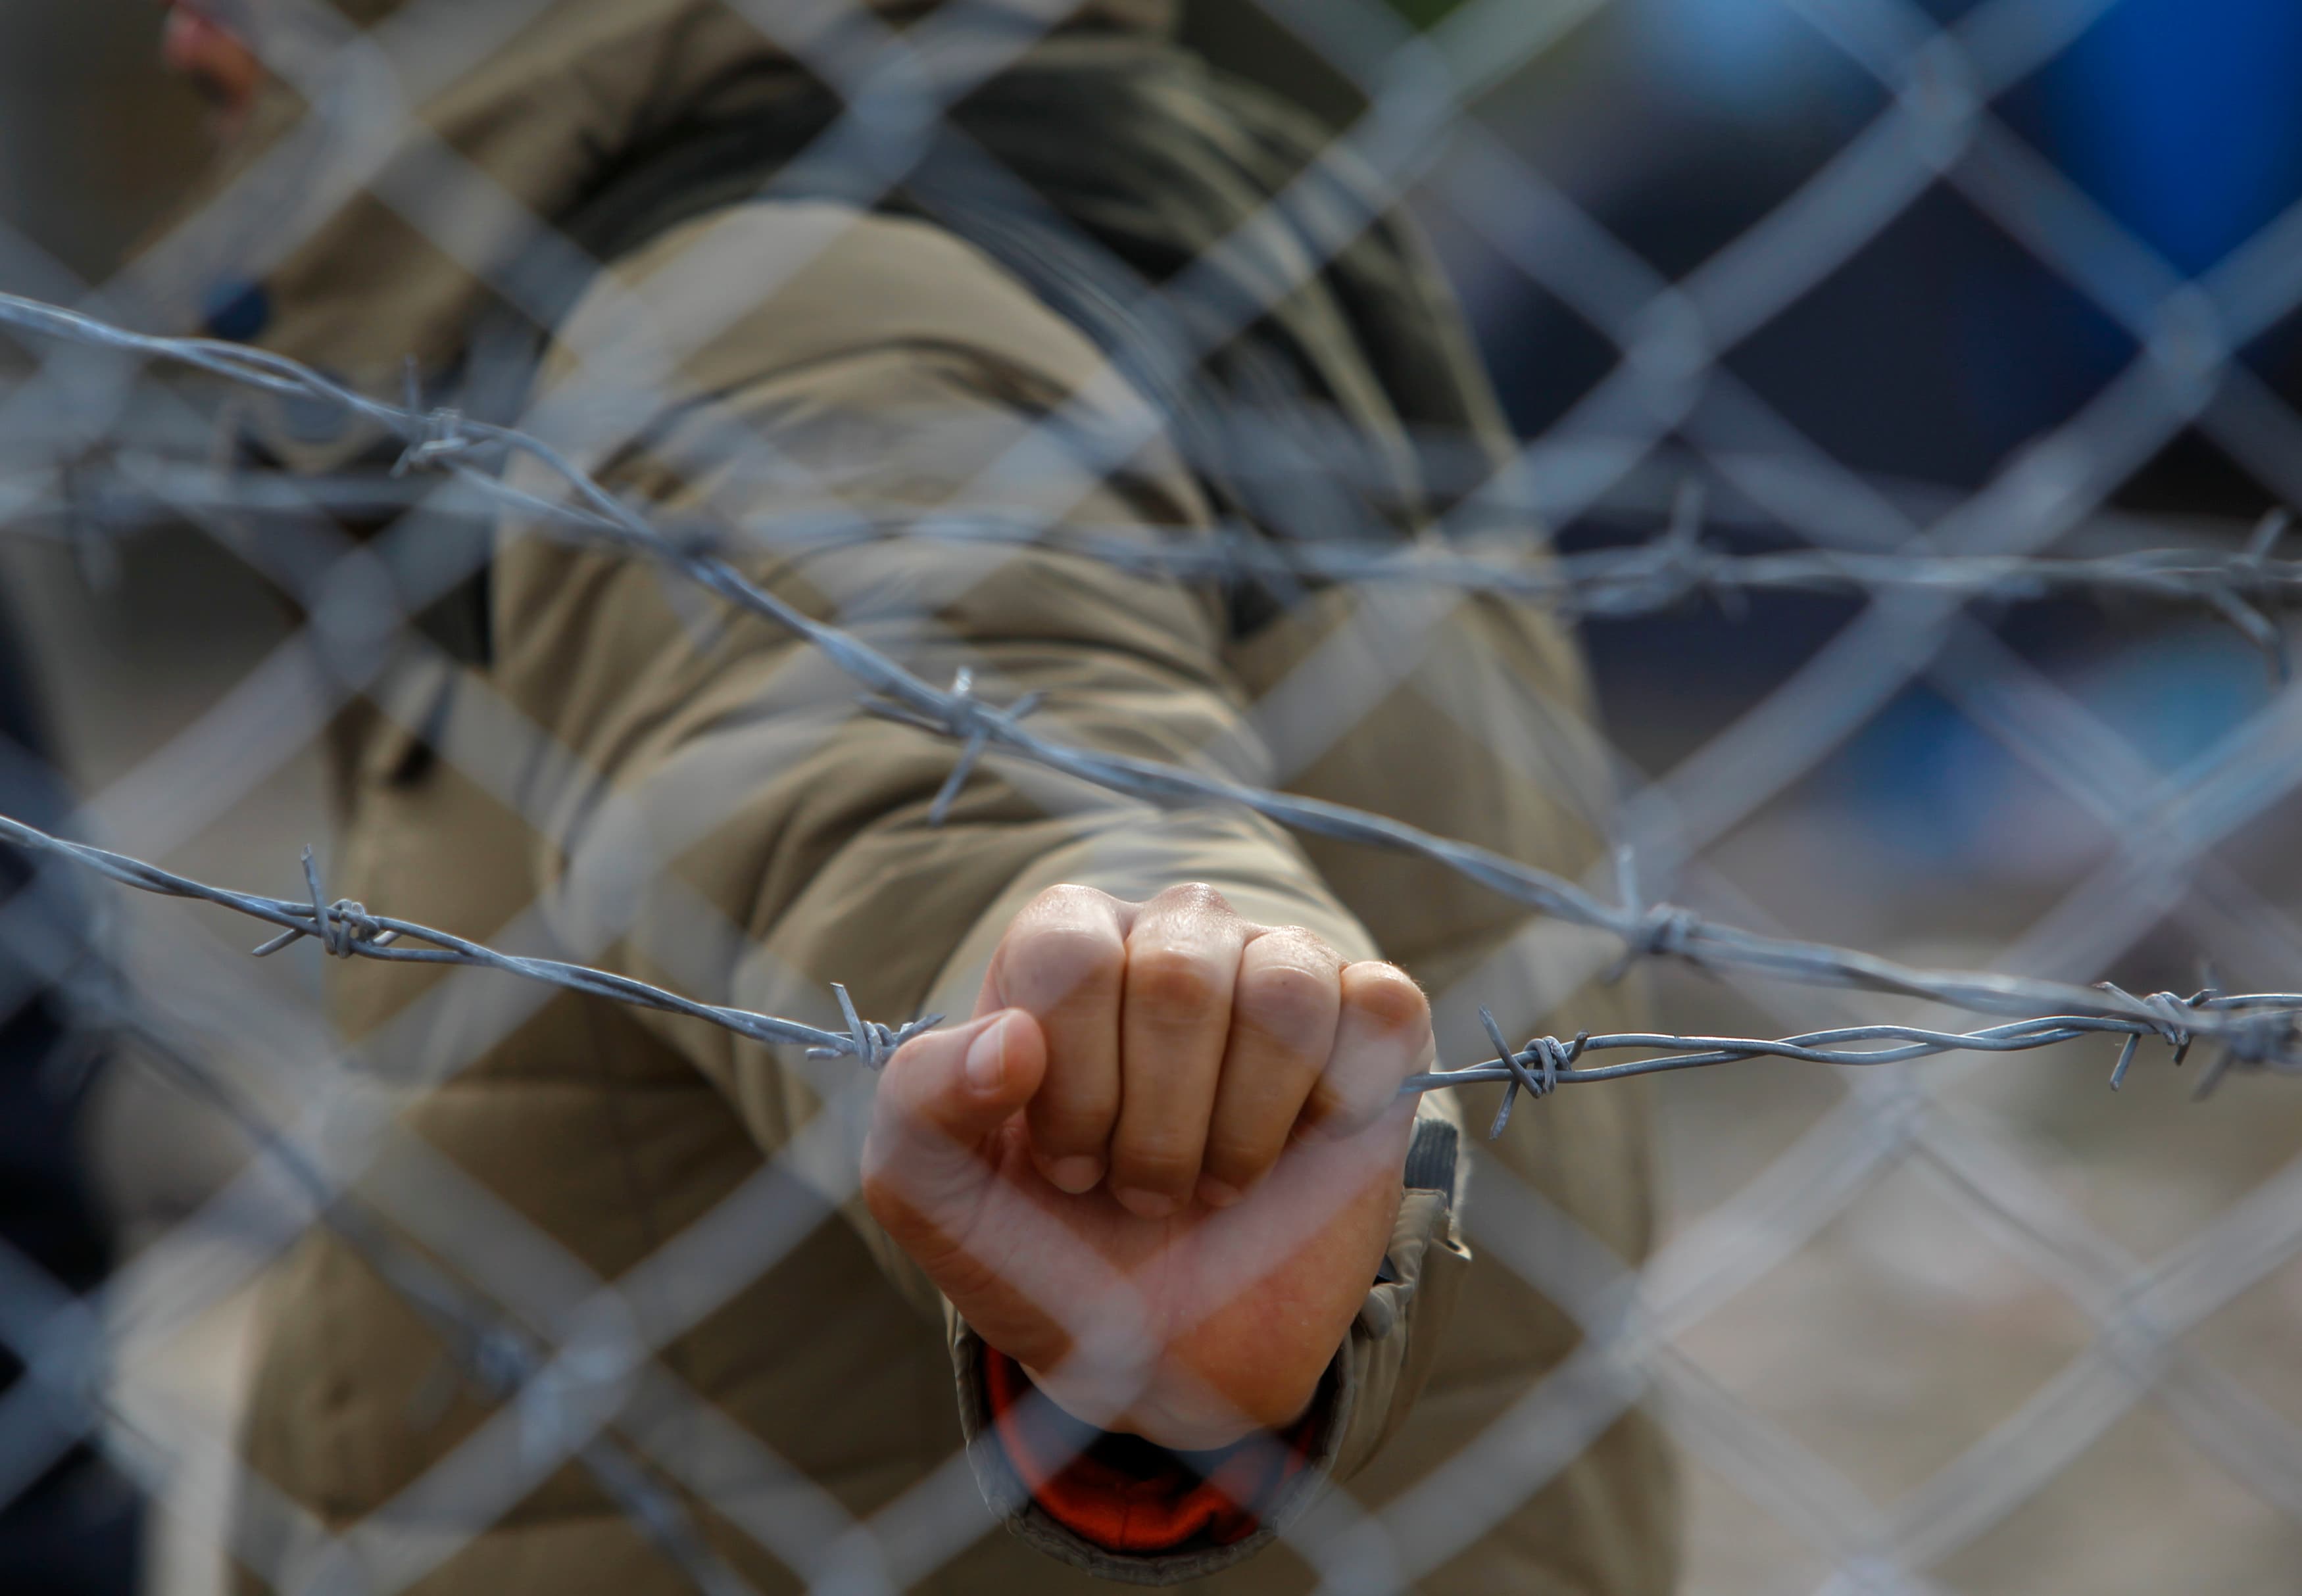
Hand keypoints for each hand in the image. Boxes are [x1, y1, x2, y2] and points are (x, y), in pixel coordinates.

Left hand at [860, 884, 1432, 1448]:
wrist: (1166, 1352)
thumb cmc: (1046, 1250)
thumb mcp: (937, 1194)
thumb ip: (924, 1103)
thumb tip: (1008, 1040)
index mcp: (1068, 949)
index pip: (1070, 949)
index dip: (1073, 1079)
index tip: (1068, 1166)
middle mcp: (1175, 934)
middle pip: (1178, 974)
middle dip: (1155, 1123)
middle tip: (1140, 1192)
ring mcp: (1279, 966)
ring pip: (1280, 990)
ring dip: (1240, 1125)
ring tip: (1213, 1184)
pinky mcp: (1370, 1019)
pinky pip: (1373, 1008)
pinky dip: (1335, 1102)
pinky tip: (1300, 1148)